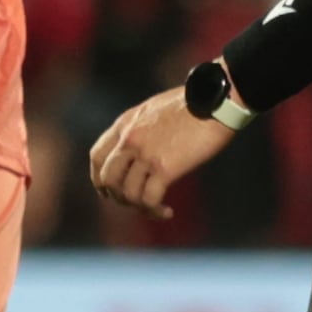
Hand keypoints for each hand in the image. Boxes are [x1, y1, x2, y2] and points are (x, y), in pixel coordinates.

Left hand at [89, 87, 233, 218]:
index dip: (98, 178)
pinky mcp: (164, 167)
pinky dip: (155, 210)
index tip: (108, 191)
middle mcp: (129, 139)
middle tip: (135, 203)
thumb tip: (143, 148)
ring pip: (127, 193)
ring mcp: (145, 153)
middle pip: (107, 179)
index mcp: (125, 123)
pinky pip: (149, 199)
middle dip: (118, 197)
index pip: (96, 156)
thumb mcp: (155, 109)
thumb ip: (141, 128)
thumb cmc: (194, 102)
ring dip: (139, 207)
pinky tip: (167, 211)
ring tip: (156, 209)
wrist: (215, 100)